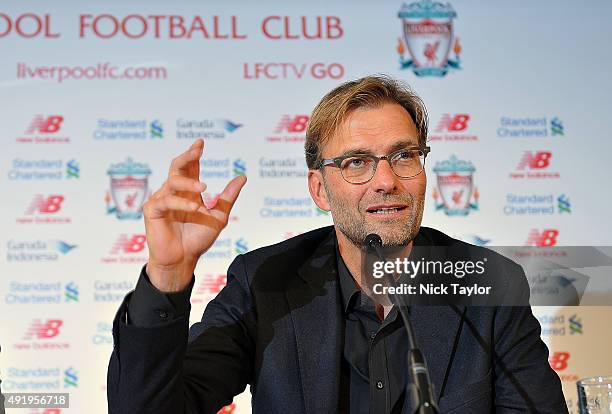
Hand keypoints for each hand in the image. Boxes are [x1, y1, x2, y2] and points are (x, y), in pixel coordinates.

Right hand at [143, 139, 246, 291]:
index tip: (201, 142)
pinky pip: (165, 201)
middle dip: (186, 156)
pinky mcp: (152, 211)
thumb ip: (227, 197)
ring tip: (203, 188)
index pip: (190, 167)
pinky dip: (180, 202)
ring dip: (188, 183)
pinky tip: (194, 207)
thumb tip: (242, 176)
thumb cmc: (198, 239)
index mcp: (188, 191)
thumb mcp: (219, 216)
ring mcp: (161, 200)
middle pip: (176, 167)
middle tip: (197, 149)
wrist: (184, 259)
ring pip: (172, 182)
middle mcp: (174, 192)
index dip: (194, 154)